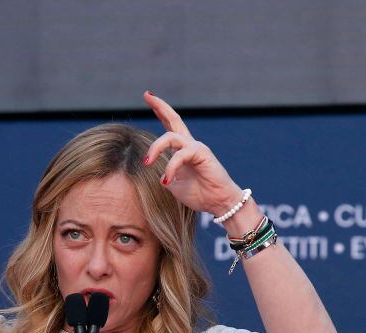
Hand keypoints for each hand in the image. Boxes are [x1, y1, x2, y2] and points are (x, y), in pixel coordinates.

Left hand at [142, 91, 242, 216]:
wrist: (219, 203)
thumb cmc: (199, 194)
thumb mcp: (174, 185)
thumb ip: (165, 175)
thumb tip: (158, 174)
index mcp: (181, 151)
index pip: (169, 127)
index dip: (159, 113)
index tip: (148, 97)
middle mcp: (189, 145)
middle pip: (173, 119)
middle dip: (160, 106)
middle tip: (147, 95)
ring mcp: (196, 147)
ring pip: (170, 137)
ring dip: (155, 148)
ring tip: (146, 163)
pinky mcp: (202, 153)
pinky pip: (180, 155)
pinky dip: (171, 167)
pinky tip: (167, 180)